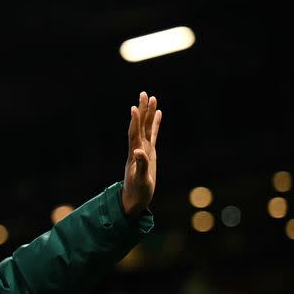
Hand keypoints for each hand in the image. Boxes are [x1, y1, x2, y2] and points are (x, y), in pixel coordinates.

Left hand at [121, 91, 162, 216]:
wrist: (134, 200)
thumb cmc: (137, 193)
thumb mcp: (140, 181)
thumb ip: (140, 166)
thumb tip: (139, 152)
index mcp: (135, 154)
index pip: (134, 134)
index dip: (134, 121)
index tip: (134, 107)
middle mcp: (138, 149)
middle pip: (140, 126)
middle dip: (142, 110)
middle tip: (144, 93)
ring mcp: (144, 150)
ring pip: (147, 128)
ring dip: (149, 114)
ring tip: (152, 98)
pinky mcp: (150, 153)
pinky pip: (153, 135)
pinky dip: (156, 124)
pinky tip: (159, 114)